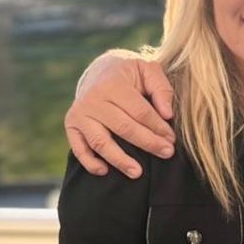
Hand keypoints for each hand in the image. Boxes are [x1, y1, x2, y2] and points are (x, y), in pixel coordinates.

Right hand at [63, 48, 176, 177]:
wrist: (99, 71)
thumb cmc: (130, 74)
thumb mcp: (148, 70)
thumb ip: (161, 89)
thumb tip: (167, 115)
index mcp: (113, 84)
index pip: (140, 112)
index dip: (158, 127)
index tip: (171, 139)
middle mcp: (93, 99)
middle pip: (124, 128)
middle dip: (148, 143)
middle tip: (167, 153)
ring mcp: (80, 114)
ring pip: (101, 142)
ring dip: (120, 160)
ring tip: (137, 173)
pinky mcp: (71, 125)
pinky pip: (79, 148)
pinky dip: (90, 162)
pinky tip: (105, 171)